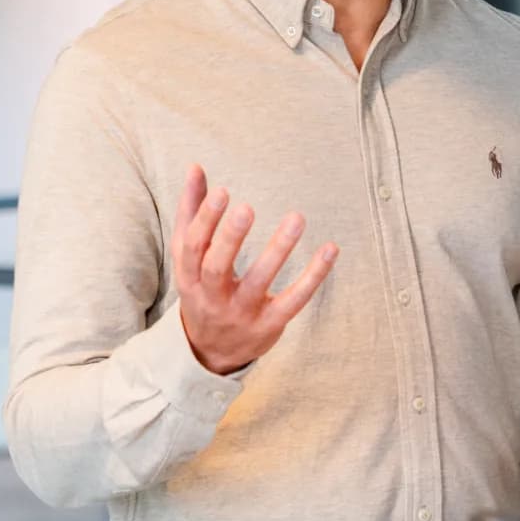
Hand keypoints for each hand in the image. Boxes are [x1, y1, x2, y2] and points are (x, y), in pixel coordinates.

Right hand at [172, 164, 337, 374]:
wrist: (209, 352)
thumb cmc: (203, 290)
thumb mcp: (189, 258)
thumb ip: (191, 213)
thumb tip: (195, 168)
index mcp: (189, 275)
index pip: (192, 247)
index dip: (205, 220)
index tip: (221, 191)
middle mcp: (213, 296)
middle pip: (217, 266)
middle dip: (231, 237)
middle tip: (247, 208)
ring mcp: (242, 312)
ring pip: (258, 282)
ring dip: (278, 250)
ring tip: (296, 218)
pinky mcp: (270, 324)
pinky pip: (293, 300)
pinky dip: (313, 276)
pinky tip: (330, 249)